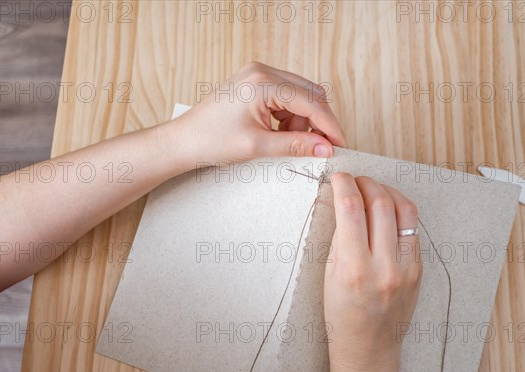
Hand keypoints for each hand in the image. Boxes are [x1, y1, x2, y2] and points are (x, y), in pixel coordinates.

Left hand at [164, 62, 345, 168]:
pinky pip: (286, 97)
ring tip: (287, 142)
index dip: (329, 125)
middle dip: (317, 122)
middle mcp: (262, 71)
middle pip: (309, 94)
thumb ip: (296, 145)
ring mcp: (258, 75)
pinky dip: (289, 117)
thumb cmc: (211, 140)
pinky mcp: (255, 83)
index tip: (340, 144)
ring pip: (300, 96)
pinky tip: (278, 133)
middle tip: (320, 147)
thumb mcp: (258, 146)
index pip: (311, 102)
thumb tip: (326, 147)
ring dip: (302, 121)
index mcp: (263, 82)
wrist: (184, 141)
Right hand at [324, 174, 421, 371]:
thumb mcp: (329, 275)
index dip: (343, 185)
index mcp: (354, 269)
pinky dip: (398, 212)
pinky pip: (412, 229)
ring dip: (387, 192)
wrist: (368, 347)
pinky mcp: (419, 269)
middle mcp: (384, 266)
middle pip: (381, 203)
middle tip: (355, 181)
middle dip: (366, 183)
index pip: (351, 209)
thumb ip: (340, 237)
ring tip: (373, 190)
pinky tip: (386, 211)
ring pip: (405, 210)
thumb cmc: (342, 315)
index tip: (338, 177)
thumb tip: (345, 202)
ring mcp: (406, 268)